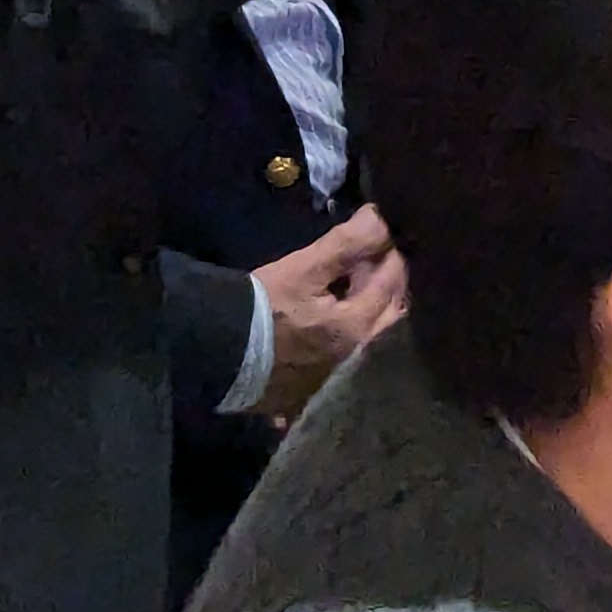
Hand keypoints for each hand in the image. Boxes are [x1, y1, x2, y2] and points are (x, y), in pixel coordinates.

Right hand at [251, 204, 406, 425]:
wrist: (220, 352)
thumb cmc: (264, 306)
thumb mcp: (303, 269)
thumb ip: (346, 244)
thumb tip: (379, 219)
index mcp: (358, 327)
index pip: (392, 282)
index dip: (391, 254)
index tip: (387, 234)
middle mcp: (356, 358)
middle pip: (390, 317)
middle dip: (391, 285)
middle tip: (378, 259)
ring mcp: (336, 379)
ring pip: (371, 341)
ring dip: (373, 313)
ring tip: (359, 289)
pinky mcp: (315, 391)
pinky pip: (345, 365)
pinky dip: (348, 343)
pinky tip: (335, 328)